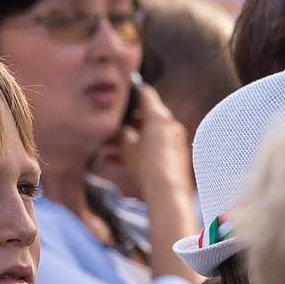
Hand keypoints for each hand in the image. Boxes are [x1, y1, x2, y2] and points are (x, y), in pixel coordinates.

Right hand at [115, 81, 191, 201]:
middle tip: (110, 130)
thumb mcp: (127, 147)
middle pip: (146, 116)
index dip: (132, 91)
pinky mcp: (176, 155)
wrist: (168, 192)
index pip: (146, 94)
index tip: (122, 93)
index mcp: (159, 117)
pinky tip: (120, 162)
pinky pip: (155, 146)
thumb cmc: (146, 166)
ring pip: (148, 134)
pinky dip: (140, 149)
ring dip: (130, 139)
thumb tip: (123, 130)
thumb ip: (123, 133)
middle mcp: (170, 125)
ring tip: (108, 151)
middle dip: (127, 123)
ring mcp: (175, 140)